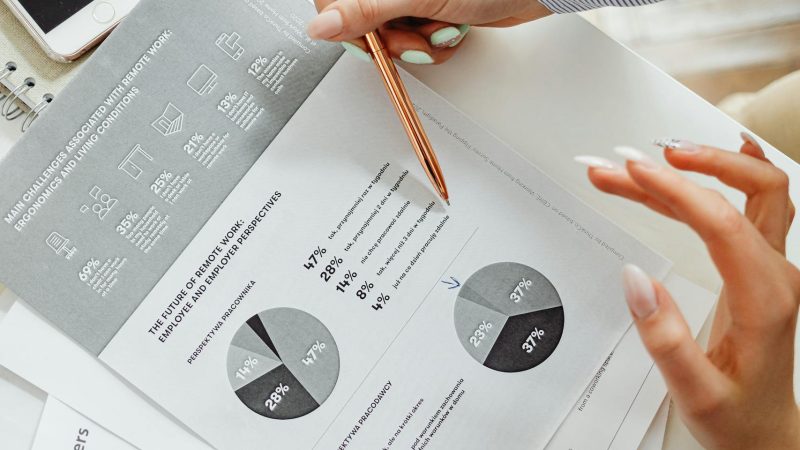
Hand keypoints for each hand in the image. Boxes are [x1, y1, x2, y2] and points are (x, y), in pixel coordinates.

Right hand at [306, 0, 551, 63]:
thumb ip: (366, 9)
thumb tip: (321, 26)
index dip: (344, 23)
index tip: (366, 39)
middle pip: (363, 21)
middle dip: (393, 38)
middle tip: (414, 35)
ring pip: (391, 35)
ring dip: (419, 44)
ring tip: (442, 29)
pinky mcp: (431, 11)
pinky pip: (416, 40)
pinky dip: (435, 44)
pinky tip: (452, 29)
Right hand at [576, 134, 799, 448]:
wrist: (764, 429)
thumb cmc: (737, 415)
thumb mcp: (695, 390)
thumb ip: (664, 338)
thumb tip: (634, 278)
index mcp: (765, 299)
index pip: (722, 221)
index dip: (675, 189)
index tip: (634, 171)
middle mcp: (776, 273)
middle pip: (753, 188)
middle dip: (692, 163)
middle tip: (636, 159)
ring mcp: (771, 266)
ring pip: (751, 191)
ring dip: (701, 166)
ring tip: (642, 163)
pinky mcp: (757, 266)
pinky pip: (747, 205)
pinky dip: (720, 176)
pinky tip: (708, 158)